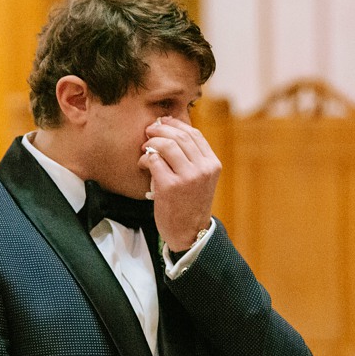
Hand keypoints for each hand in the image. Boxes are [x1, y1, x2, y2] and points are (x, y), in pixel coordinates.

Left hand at [142, 117, 220, 251]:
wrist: (189, 233)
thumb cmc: (191, 204)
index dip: (176, 124)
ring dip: (152, 143)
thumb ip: (192, 158)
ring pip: (167, 145)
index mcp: (212, 164)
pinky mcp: (170, 186)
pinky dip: (145, 159)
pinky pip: (154, 161)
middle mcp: (202, 169)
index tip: (163, 122)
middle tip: (149, 131)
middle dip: (160, 130)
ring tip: (145, 148)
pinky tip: (143, 164)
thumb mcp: (201, 179)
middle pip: (179, 136)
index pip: (194, 134)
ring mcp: (187, 177)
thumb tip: (170, 130)